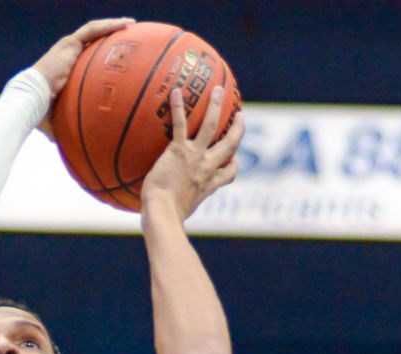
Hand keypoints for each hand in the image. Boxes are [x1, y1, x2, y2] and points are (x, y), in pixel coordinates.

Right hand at [30, 18, 133, 117]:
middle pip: (92, 41)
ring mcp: (68, 47)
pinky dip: (108, 26)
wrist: (31, 100)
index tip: (116, 59)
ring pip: (94, 31)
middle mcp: (66, 55)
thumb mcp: (54, 121)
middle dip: (110, 36)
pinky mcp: (69, 43)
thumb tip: (67, 148)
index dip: (99, 55)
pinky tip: (124, 24)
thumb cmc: (38, 112)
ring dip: (112, 26)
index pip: (84, 58)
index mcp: (64, 69)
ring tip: (130, 24)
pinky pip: (92, 30)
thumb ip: (63, 127)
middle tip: (128, 37)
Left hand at [142, 87, 245, 221]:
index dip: (234, 164)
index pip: (229, 173)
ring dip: (216, 105)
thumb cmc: (165, 218)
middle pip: (230, 144)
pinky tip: (176, 91)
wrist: (163, 212)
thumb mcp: (178, 214)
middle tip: (240, 116)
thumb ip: (176, 208)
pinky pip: (181, 124)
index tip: (234, 159)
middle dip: (238, 128)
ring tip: (217, 89)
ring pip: (211, 125)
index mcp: (209, 184)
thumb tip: (161, 216)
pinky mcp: (179, 150)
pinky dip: (179, 107)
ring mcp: (195, 157)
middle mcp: (207, 168)